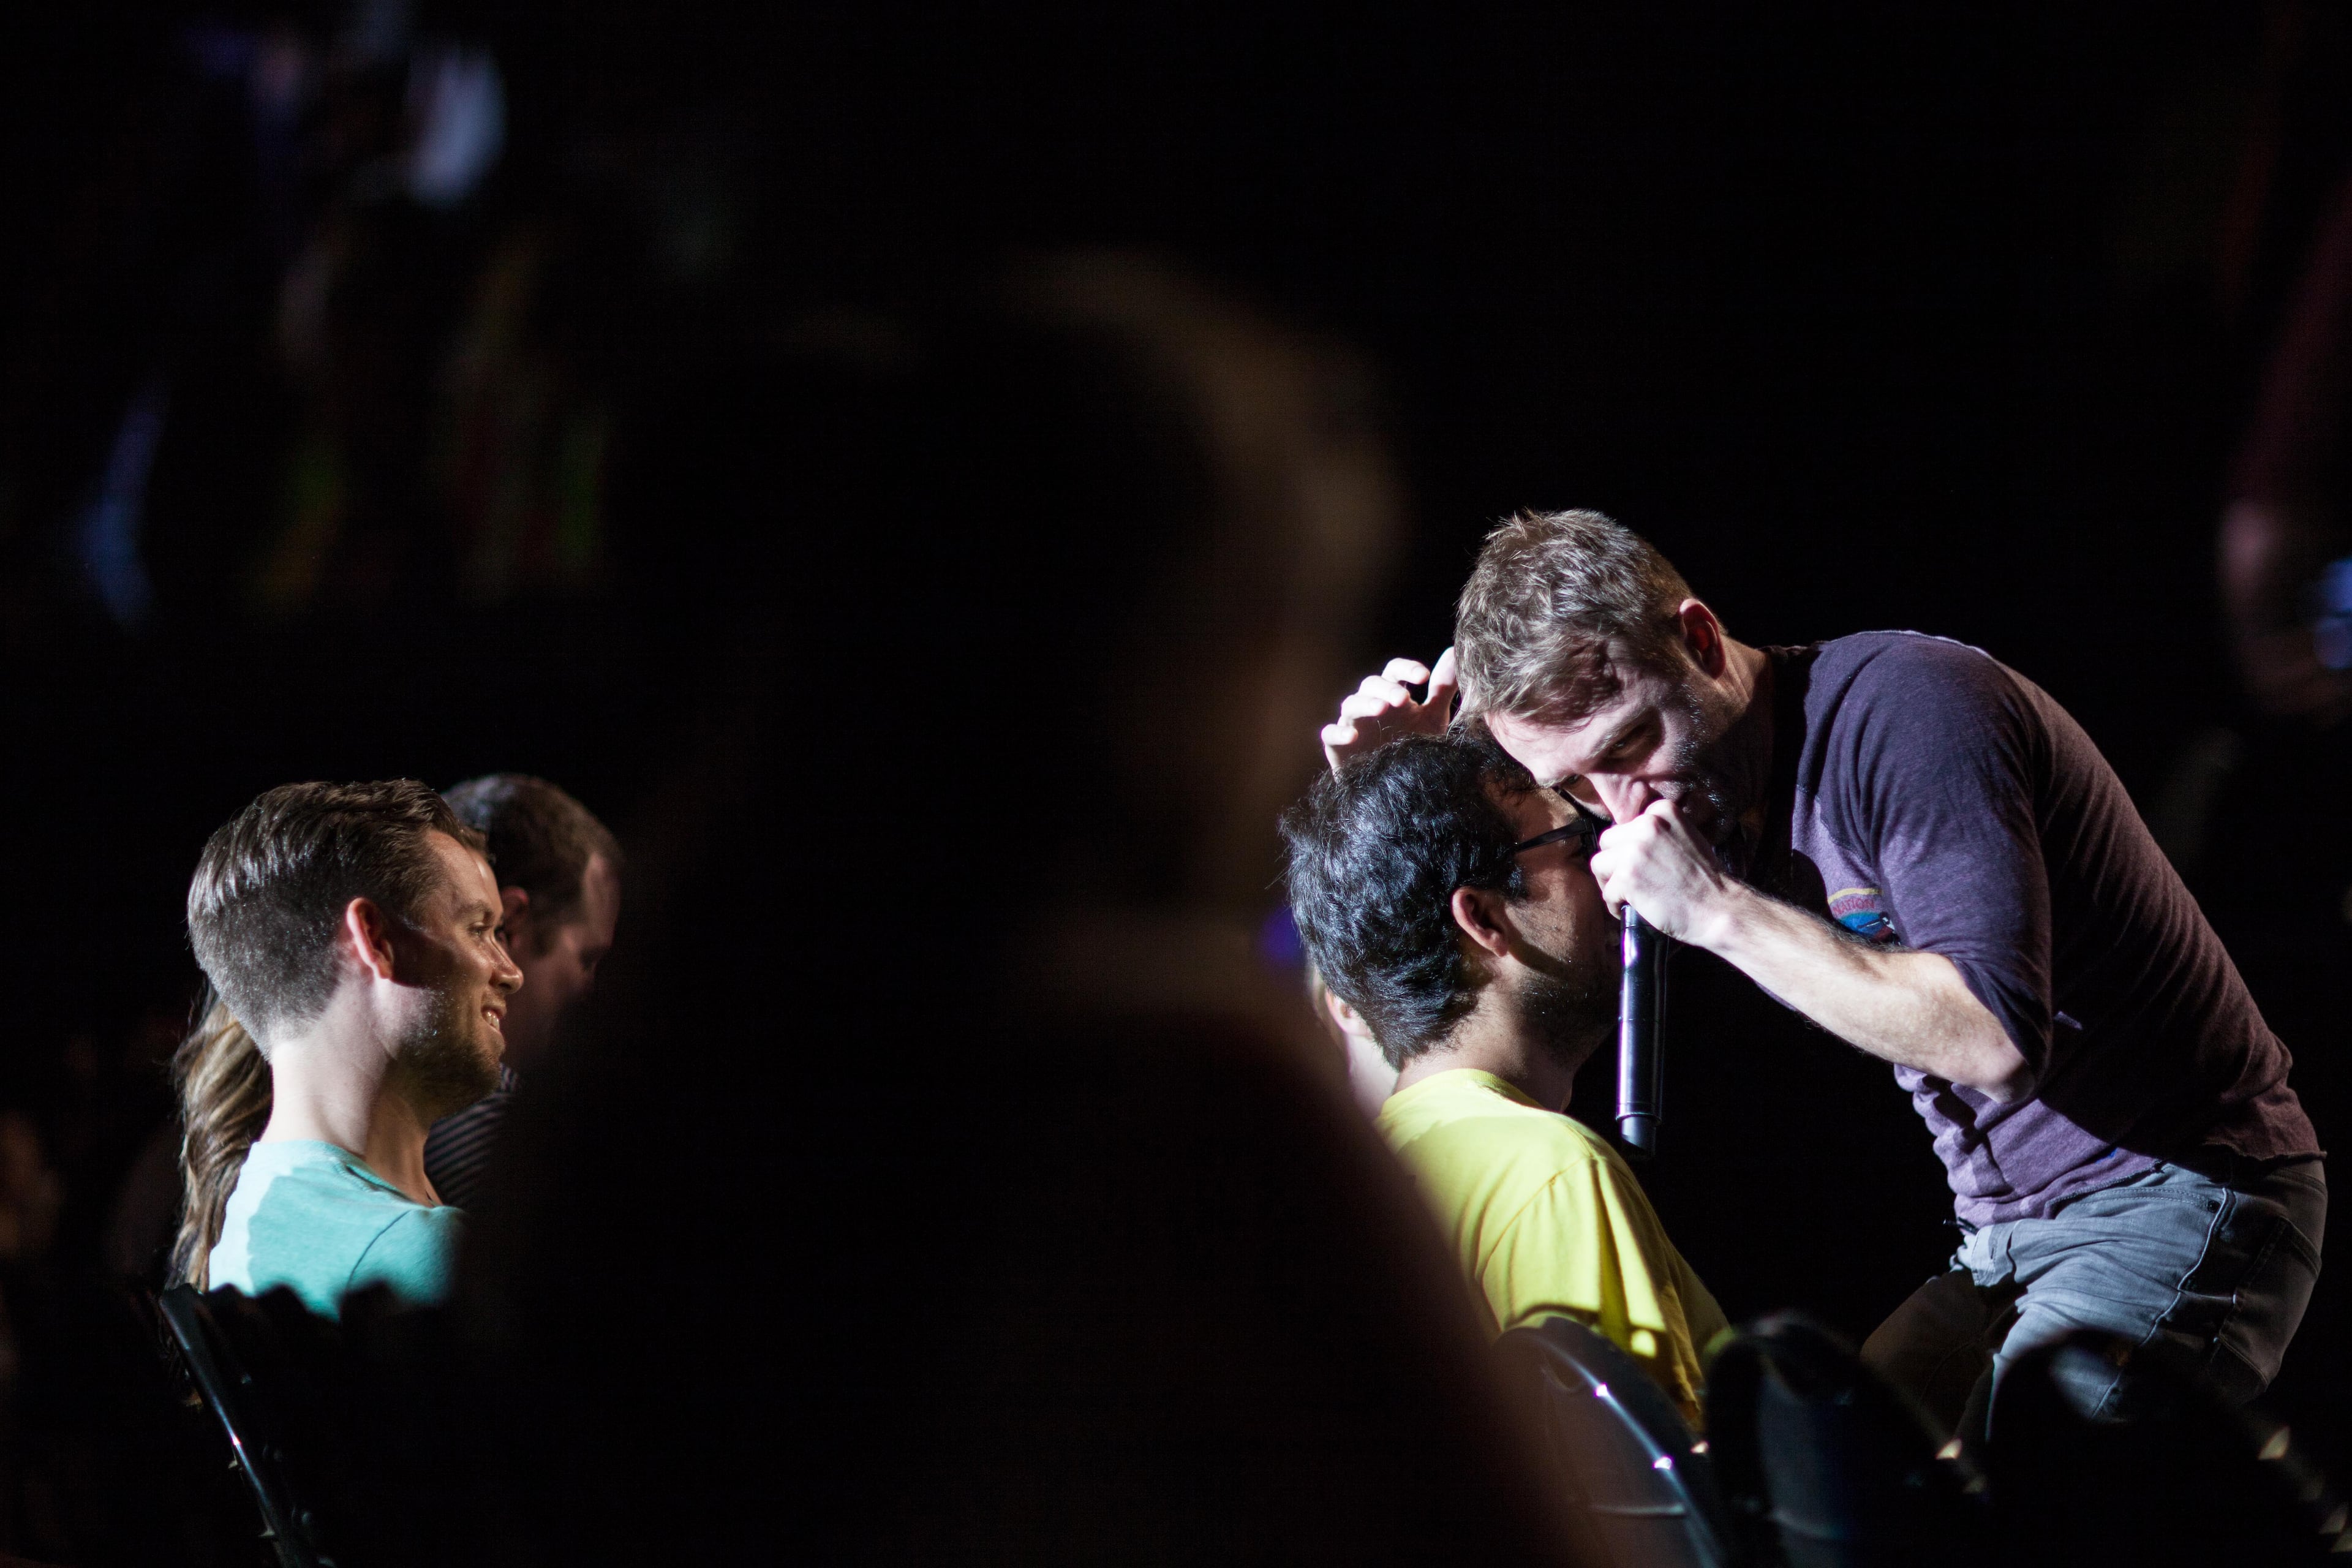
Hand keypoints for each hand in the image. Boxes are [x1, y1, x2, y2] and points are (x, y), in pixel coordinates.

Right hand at [1321, 649, 1457, 772]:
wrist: (1401, 787)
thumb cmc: (1414, 747)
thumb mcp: (1433, 718)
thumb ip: (1441, 688)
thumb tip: (1454, 651)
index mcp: (1391, 694)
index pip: (1394, 671)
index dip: (1406, 669)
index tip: (1423, 676)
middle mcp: (1370, 705)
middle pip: (1371, 684)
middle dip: (1386, 689)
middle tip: (1404, 698)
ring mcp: (1352, 724)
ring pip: (1351, 705)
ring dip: (1365, 704)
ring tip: (1381, 708)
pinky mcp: (1337, 747)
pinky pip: (1330, 734)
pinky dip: (1338, 732)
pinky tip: (1351, 736)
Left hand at [1589, 798, 1737, 945]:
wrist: (1718, 907)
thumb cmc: (1704, 879)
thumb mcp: (1685, 837)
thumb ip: (1659, 832)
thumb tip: (1628, 839)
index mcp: (1662, 810)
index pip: (1626, 826)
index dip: (1628, 848)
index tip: (1638, 864)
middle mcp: (1647, 824)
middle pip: (1608, 842)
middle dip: (1614, 862)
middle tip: (1628, 881)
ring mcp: (1635, 850)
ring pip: (1599, 864)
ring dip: (1609, 882)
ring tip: (1626, 895)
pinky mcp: (1627, 877)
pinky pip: (1606, 892)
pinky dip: (1614, 905)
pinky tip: (1630, 909)